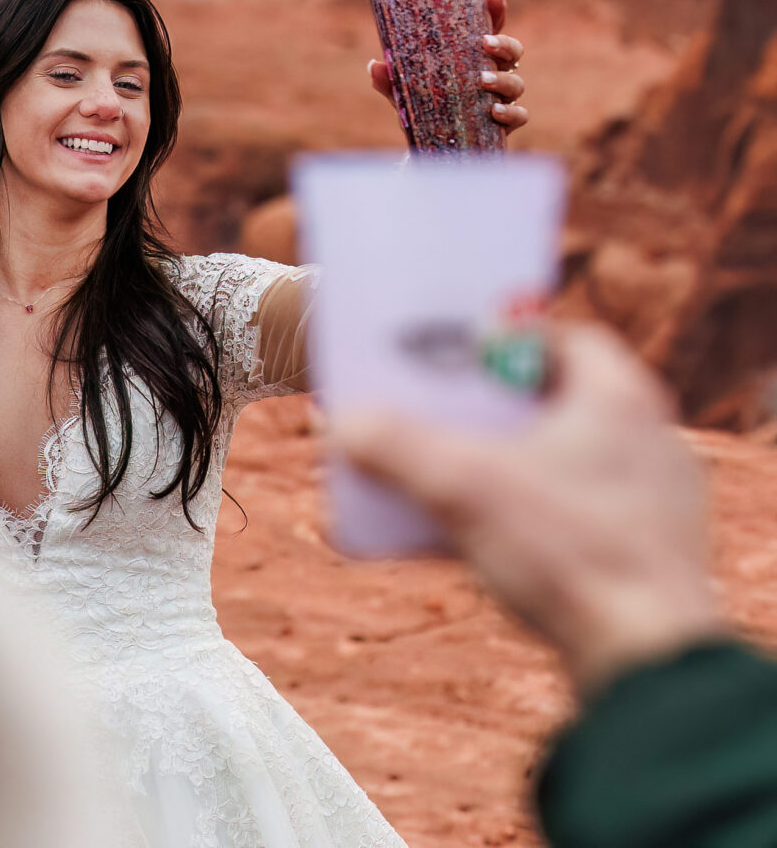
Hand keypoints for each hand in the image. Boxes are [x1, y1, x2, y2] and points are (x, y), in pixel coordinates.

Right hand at [334, 324, 724, 697]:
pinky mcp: (651, 551)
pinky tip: (484, 538)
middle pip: (555, 398)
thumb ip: (391, 444)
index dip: (500, 338)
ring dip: (506, 463)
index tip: (453, 355)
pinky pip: (580, 509)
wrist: (647, 660)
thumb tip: (339, 421)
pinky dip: (532, 511)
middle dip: (489, 407)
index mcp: (620, 395)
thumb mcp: (458, 486)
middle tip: (438, 416)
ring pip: (567, 457)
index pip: (560, 334)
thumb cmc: (566, 553)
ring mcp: (657, 497)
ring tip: (450, 479)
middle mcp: (651, 436)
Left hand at [367, 0, 526, 132]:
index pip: (489, 30)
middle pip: (513, 51)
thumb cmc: (423, 113)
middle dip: (504, 43)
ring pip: (517, 82)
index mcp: (472, 59)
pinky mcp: (505, 125)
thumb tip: (376, 65)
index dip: (496, 12)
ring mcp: (502, 99)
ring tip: (482, 80)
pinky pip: (520, 116)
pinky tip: (494, 111)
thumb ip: (391, 82)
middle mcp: (492, 74)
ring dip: (502, 79)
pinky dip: (510, 112)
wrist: (432, 153)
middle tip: (485, 43)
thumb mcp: (404, 96)